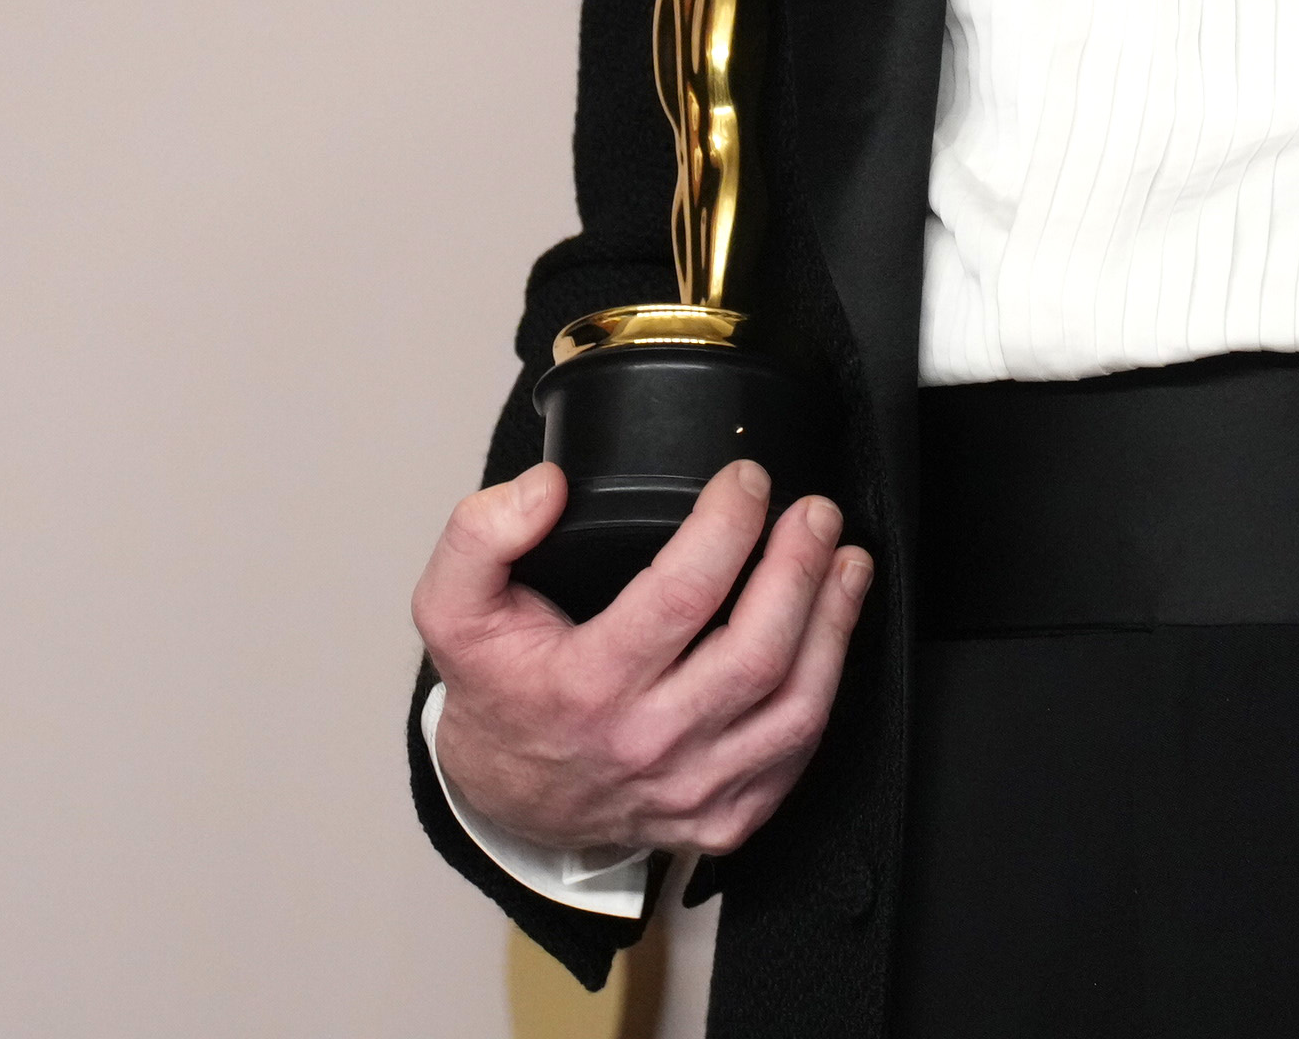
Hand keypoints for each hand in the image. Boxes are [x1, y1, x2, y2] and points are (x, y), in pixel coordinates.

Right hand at [413, 459, 872, 858]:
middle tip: (815, 510)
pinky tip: (832, 631)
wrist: (506, 796)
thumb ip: (481, 533)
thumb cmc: (497, 691)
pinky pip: (798, 753)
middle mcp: (648, 746)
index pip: (682, 595)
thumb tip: (548, 488)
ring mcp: (692, 791)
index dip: (728, 525)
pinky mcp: (723, 818)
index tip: (748, 480)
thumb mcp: (454, 606)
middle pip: (757, 651)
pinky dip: (826, 685)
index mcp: (587, 688)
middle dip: (799, 566)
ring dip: (834, 622)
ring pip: (797, 706)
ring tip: (844, 559)